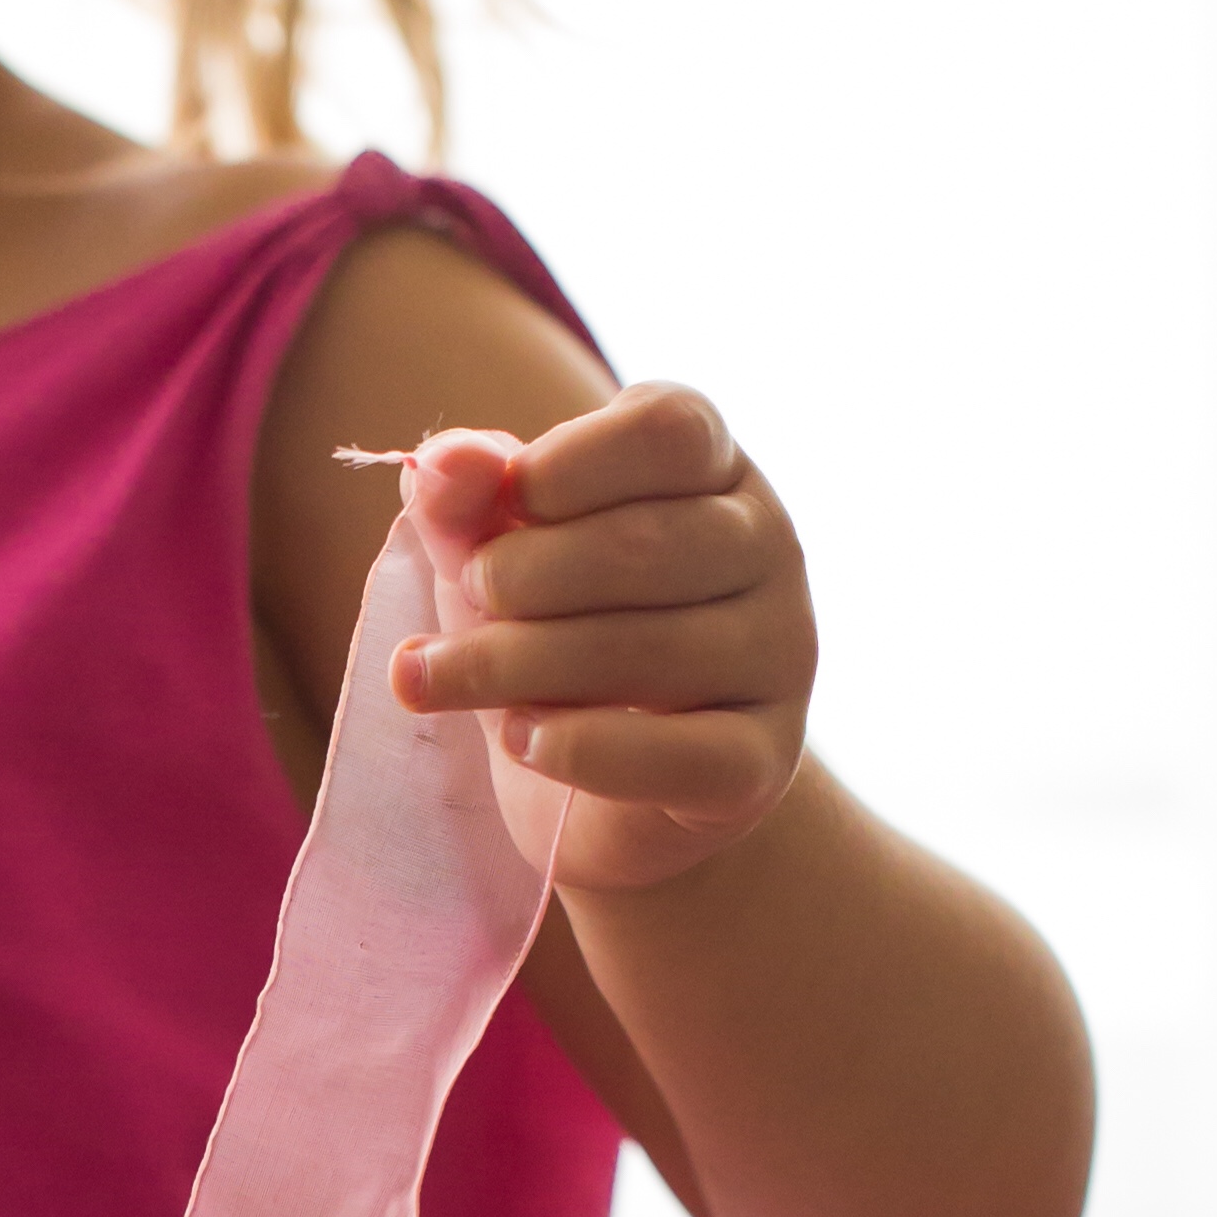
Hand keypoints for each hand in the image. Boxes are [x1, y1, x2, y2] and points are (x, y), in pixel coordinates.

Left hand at [385, 386, 815, 899]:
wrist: (585, 785)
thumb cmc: (545, 629)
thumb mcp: (490, 550)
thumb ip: (465, 498)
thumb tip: (443, 463)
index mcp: (713, 467)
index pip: (667, 431)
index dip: (569, 462)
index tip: (505, 502)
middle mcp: (768, 548)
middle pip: (646, 544)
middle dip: (518, 575)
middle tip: (466, 597)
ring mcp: (780, 654)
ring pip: (651, 652)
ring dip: (515, 665)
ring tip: (435, 679)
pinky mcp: (763, 760)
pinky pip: (682, 755)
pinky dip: (583, 749)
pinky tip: (521, 742)